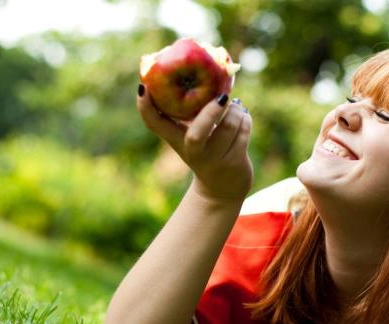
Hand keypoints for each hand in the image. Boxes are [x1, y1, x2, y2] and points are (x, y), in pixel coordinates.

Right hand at [137, 87, 252, 203]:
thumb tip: (202, 70)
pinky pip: (243, 131)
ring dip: (236, 110)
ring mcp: (214, 160)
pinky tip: (242, 118)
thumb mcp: (193, 133)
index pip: (154, 124)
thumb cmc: (205, 150)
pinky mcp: (234, 163)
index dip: (145, 107)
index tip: (143, 86)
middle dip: (211, 113)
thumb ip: (192, 109)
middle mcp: (192, 152)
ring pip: (230, 126)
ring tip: (234, 106)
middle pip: (197, 134)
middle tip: (222, 97)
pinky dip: (246, 119)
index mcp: (177, 140)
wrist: (221, 188)